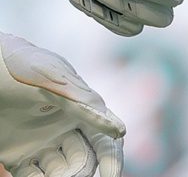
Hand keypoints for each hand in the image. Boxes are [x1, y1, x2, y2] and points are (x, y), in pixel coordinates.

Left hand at [0, 33, 123, 175]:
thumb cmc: (25, 69)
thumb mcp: (57, 83)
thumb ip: (86, 106)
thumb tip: (121, 131)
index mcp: (83, 112)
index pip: (106, 140)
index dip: (113, 158)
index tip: (111, 175)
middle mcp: (65, 130)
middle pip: (86, 159)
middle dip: (83, 170)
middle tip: (73, 175)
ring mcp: (42, 144)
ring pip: (61, 171)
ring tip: (53, 176)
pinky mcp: (19, 156)